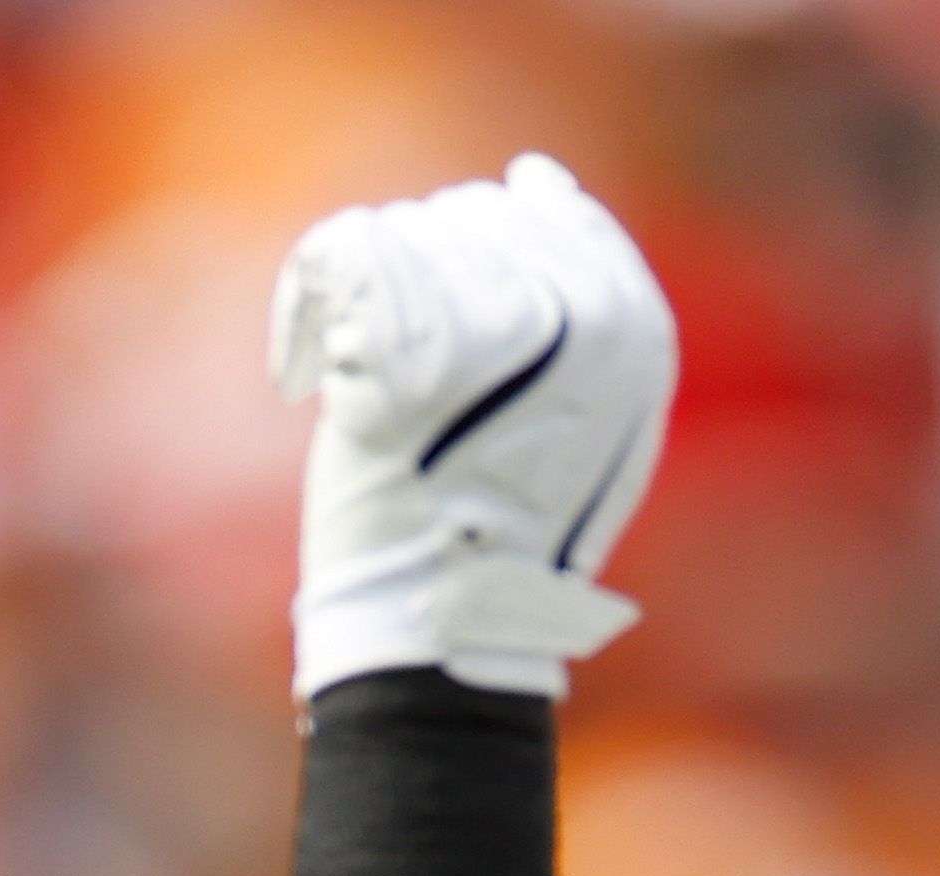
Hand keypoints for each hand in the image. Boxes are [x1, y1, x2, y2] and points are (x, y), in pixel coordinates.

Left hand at [269, 150, 675, 701]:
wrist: (446, 628)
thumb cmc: (504, 542)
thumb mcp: (587, 424)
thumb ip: (582, 315)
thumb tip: (543, 182)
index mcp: (632, 329)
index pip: (554, 213)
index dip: (487, 244)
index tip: (446, 302)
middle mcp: (577, 312)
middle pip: (471, 216)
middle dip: (421, 279)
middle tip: (398, 377)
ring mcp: (498, 321)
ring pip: (402, 236)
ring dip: (367, 306)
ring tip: (368, 395)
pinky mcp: (407, 338)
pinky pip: (339, 259)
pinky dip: (308, 313)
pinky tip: (312, 379)